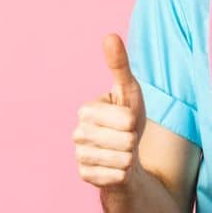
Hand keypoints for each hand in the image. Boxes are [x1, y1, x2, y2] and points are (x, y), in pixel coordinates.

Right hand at [73, 33, 147, 189]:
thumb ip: (119, 65)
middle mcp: (77, 132)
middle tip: (125, 138)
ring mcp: (79, 155)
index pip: (126, 119)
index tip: (127, 121)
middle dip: (133, 141)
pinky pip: (117, 176)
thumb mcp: (129, 91)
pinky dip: (123, 174)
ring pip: (122, 160)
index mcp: (86, 110)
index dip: (134, 121)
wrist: (123, 155)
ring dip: (129, 158)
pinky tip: (115, 168)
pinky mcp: (85, 176)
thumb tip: (110, 35)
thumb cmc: (127, 120)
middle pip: (126, 141)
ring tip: (121, 152)